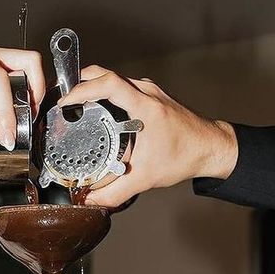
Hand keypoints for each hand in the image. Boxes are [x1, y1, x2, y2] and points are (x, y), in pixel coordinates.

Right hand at [58, 65, 237, 207]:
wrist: (211, 148)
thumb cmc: (186, 156)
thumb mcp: (146, 177)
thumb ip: (116, 192)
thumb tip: (92, 200)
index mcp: (146, 107)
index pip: (109, 84)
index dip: (83, 89)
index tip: (66, 100)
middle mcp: (148, 93)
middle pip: (106, 73)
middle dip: (81, 81)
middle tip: (63, 95)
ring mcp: (151, 91)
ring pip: (115, 77)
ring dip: (93, 84)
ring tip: (76, 100)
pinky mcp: (152, 95)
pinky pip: (123, 85)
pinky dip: (106, 90)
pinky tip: (98, 105)